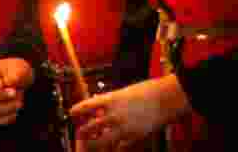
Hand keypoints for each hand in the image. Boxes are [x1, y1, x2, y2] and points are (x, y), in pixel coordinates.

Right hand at [0, 57, 34, 124]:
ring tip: (20, 101)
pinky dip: (9, 117)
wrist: (24, 81)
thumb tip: (8, 82)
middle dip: (2, 95)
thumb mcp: (21, 68)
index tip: (2, 84)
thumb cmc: (20, 71)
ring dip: (8, 106)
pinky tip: (18, 111)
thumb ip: (16, 73)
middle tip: (15, 92)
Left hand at [71, 75, 189, 147]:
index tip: (72, 113)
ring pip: (100, 141)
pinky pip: (119, 147)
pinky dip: (115, 148)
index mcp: (110, 99)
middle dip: (82, 131)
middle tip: (80, 132)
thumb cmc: (147, 91)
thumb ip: (111, 101)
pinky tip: (113, 148)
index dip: (76, 111)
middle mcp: (114, 114)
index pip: (86, 106)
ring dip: (94, 143)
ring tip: (91, 143)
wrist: (166, 99)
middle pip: (89, 127)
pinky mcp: (133, 137)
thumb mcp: (124, 92)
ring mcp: (123, 127)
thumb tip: (100, 106)